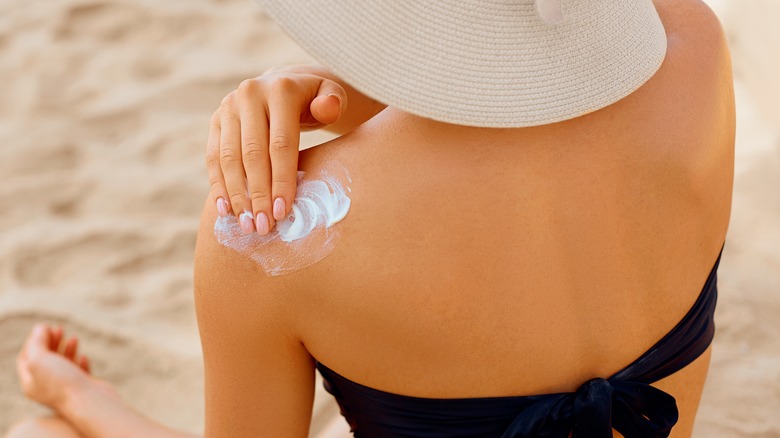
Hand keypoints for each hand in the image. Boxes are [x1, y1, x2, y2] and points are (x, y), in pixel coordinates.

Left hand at [16, 324, 93, 409]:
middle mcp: (45, 387)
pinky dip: (80, 361)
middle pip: (45, 360)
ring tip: (73, 338)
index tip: (45, 327)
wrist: (88, 401)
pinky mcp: (82, 388)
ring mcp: (65, 388)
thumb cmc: (61, 382)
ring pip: (63, 364)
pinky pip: (79, 372)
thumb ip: (36, 342)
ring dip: (67, 349)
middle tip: (58, 328)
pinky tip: (84, 357)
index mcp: (30, 383)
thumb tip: (40, 329)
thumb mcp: (40, 359)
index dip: (33, 341)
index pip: (26, 358)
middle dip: (51, 342)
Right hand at [207, 65, 347, 234]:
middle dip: (258, 194)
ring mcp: (228, 107)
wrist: (285, 84)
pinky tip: (225, 210)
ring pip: (228, 158)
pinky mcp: (216, 120)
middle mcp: (249, 95)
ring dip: (237, 195)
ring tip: (247, 224)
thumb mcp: (331, 95)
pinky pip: (213, 157)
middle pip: (252, 154)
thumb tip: (327, 109)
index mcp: (280, 90)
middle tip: (264, 226)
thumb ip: (333, 102)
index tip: (283, 211)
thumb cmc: (314, 100)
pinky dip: (218, 185)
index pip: (280, 143)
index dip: (281, 180)